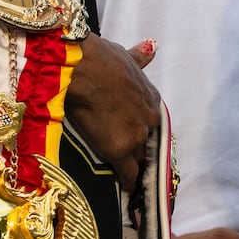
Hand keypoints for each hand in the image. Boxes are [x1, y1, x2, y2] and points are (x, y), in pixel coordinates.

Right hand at [66, 34, 160, 190]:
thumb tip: (152, 47)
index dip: (141, 130)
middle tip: (133, 161)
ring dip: (135, 168)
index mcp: (151, 98)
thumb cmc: (102, 58)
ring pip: (138, 159)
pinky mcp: (120, 150)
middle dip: (140, 151)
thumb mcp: (125, 56)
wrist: (86, 68)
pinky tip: (126, 191)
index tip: (135, 137)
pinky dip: (128, 182)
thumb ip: (139, 58)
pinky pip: (127, 173)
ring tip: (131, 180)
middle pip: (146, 142)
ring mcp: (136, 136)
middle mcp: (149, 119)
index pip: (149, 122)